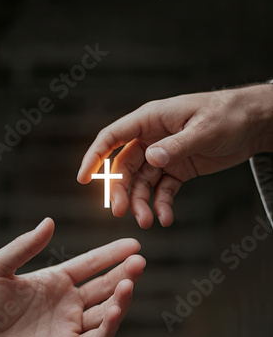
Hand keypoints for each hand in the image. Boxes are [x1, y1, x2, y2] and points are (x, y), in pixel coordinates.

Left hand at [0, 218, 144, 336]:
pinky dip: (109, 326)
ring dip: (121, 299)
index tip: (133, 244)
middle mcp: (68, 302)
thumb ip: (24, 246)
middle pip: (105, 286)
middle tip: (140, 261)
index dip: (112, 254)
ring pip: (106, 311)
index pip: (92, 264)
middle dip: (125, 273)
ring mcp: (70, 325)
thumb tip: (49, 221)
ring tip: (130, 283)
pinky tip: (114, 310)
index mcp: (56, 281)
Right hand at [77, 84, 272, 227]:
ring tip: (148, 222)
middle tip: (122, 213)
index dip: (94, 156)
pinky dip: (162, 204)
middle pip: (125, 167)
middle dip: (122, 191)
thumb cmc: (229, 114)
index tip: (82, 178)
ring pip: (142, 182)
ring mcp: (164, 155)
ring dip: (142, 203)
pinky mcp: (178, 170)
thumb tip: (151, 158)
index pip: (113, 137)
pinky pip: (163, 190)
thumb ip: (177, 145)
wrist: (255, 123)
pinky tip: (166, 218)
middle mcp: (152, 138)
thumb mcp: (205, 129)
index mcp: (151, 119)